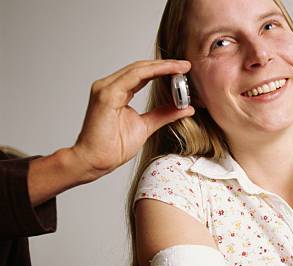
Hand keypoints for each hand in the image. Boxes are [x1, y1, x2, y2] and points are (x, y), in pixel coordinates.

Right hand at [70, 59, 194, 181]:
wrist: (95, 161)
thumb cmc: (113, 146)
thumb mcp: (146, 126)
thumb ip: (163, 114)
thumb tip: (186, 108)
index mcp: (116, 91)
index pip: (142, 74)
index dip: (163, 70)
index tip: (183, 70)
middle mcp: (109, 86)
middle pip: (141, 68)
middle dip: (165, 65)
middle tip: (186, 65)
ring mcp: (106, 89)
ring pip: (137, 69)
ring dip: (161, 66)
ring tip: (181, 67)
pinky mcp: (106, 95)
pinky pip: (132, 78)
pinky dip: (152, 73)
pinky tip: (167, 72)